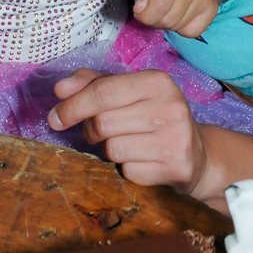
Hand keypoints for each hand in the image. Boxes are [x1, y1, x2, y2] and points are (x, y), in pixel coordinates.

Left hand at [49, 68, 208, 189]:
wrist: (197, 154)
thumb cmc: (154, 118)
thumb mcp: (128, 93)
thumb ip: (93, 85)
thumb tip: (61, 88)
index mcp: (157, 81)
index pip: (102, 92)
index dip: (72, 106)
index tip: (55, 117)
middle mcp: (170, 107)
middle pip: (103, 123)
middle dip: (91, 130)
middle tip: (99, 132)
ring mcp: (175, 139)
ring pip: (113, 149)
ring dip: (110, 150)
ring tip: (127, 144)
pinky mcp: (175, 168)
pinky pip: (128, 171)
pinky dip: (127, 169)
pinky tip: (142, 161)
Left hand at [132, 0, 219, 37]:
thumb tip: (140, 11)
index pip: (156, 8)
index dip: (143, 15)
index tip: (141, 9)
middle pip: (166, 21)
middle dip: (155, 20)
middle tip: (155, 7)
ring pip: (177, 27)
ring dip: (168, 23)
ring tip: (169, 6)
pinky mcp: (212, 10)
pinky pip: (191, 32)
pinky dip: (182, 28)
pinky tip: (182, 13)